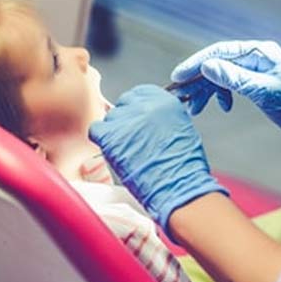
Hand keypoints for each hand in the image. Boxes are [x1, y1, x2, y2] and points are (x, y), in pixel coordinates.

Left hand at [88, 85, 225, 233]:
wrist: (178, 187)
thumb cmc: (184, 167)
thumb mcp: (181, 130)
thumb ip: (162, 118)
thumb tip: (147, 121)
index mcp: (165, 101)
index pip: (139, 94)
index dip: (135, 109)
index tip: (136, 120)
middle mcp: (144, 106)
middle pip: (123, 106)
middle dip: (125, 121)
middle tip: (131, 139)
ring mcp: (126, 120)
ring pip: (109, 118)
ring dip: (114, 132)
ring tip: (126, 150)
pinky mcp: (111, 137)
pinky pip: (96, 130)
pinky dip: (101, 139)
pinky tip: (112, 151)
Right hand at [170, 40, 280, 144]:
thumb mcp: (264, 92)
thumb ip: (235, 78)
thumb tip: (207, 65)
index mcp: (260, 52)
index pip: (220, 52)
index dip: (197, 63)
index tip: (178, 77)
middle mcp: (257, 56)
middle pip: (218, 63)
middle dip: (199, 81)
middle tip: (184, 99)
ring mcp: (257, 69)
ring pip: (223, 75)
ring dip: (207, 90)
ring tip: (196, 109)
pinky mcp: (257, 83)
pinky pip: (232, 84)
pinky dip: (222, 95)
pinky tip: (224, 107)